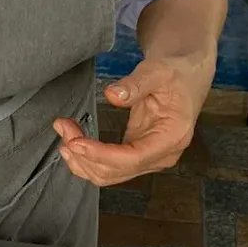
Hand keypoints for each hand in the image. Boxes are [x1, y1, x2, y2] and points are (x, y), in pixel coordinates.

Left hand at [54, 56, 211, 186]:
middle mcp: (162, 156)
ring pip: (109, 175)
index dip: (101, 154)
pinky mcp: (137, 156)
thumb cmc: (174, 73)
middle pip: (117, 171)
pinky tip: (71, 144)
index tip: (75, 142)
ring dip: (82, 159)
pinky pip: (109, 168)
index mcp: (172, 137)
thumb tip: (111, 95)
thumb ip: (135, 84)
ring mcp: (149, 159)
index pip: (132, 158)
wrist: (184, 76)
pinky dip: (87, 160)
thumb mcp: (157, 71)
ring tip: (63, 132)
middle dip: (85, 154)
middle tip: (63, 127)